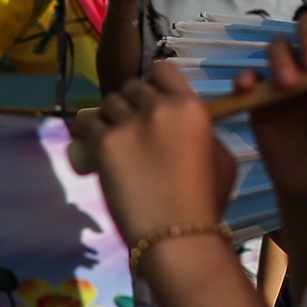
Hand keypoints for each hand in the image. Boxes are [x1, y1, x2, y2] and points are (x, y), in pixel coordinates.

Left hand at [65, 60, 235, 244]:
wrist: (177, 236)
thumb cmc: (204, 203)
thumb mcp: (221, 159)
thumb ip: (203, 131)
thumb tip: (188, 123)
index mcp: (190, 107)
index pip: (161, 70)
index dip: (153, 83)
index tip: (149, 101)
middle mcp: (158, 107)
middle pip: (132, 87)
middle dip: (130, 105)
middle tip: (130, 130)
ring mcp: (129, 123)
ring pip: (107, 104)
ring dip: (108, 118)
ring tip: (112, 141)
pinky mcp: (103, 143)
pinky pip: (84, 124)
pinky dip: (85, 133)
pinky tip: (88, 144)